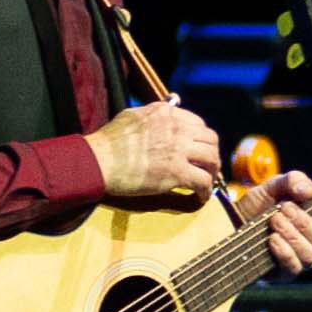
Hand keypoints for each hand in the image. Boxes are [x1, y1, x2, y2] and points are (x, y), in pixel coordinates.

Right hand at [89, 99, 224, 205]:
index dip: (201, 138)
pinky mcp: (176, 172)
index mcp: (165, 113)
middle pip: (210, 139)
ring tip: (207, 181)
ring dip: (212, 172)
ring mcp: (178, 150)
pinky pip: (202, 182)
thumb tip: (160, 115)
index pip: (197, 123)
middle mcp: (176, 128)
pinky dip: (205, 192)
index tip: (199, 149)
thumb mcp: (131, 117)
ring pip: (212, 159)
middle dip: (212, 153)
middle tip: (208, 166)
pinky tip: (200, 197)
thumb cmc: (108, 142)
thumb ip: (150, 116)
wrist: (99, 160)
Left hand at [256, 165, 311, 275]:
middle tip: (285, 208)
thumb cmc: (260, 205)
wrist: (232, 221)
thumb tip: (309, 190)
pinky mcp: (283, 273)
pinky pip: (293, 267)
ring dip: (292, 234)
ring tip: (274, 220)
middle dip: (305, 224)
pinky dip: (283, 250)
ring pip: (310, 255)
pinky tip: (271, 239)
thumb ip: (294, 180)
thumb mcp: (276, 184)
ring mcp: (300, 260)